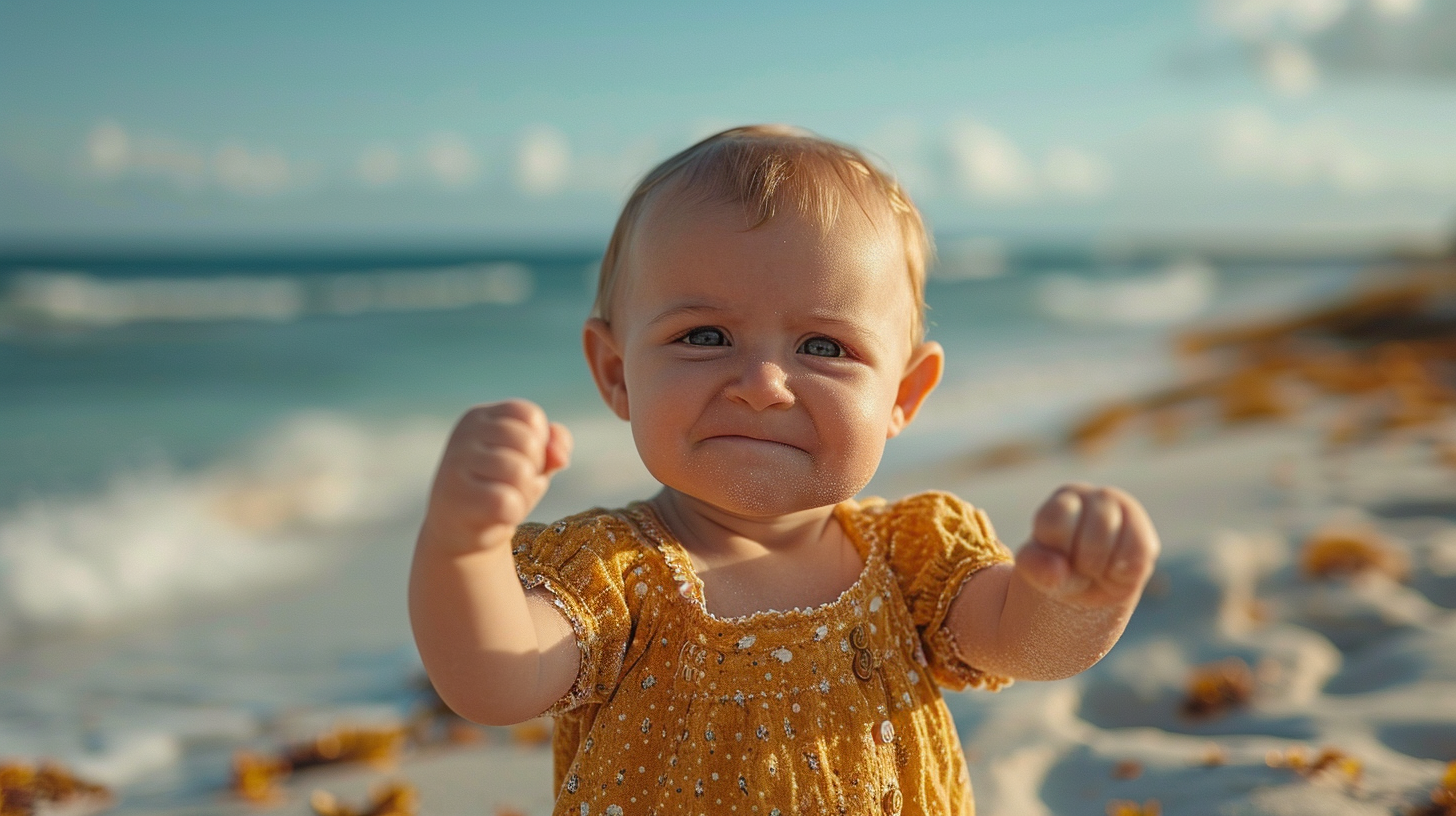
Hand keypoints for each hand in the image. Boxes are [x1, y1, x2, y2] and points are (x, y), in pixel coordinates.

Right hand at [421, 399, 572, 553]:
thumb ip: (552, 447)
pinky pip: (507, 501)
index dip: (540, 442)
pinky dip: (513, 512)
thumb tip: (561, 456)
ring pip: (520, 472)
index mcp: (479, 416)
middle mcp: (465, 433)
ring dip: (524, 494)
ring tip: (505, 500)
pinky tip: (496, 515)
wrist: (457, 530)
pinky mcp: (456, 495)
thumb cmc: (497, 488)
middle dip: (534, 471)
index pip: (529, 414)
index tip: (522, 460)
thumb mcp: (530, 461)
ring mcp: (456, 462)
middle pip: (528, 442)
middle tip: (513, 486)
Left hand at [1015, 483, 1158, 608]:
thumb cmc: (1056, 570)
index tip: (1055, 557)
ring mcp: (1126, 515)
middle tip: (1078, 567)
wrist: (1086, 587)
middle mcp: (1097, 497)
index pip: (1058, 520)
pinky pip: (1139, 559)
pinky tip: (1114, 573)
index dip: (1058, 548)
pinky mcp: (1146, 538)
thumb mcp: (1037, 569)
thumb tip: (1056, 571)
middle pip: (1096, 535)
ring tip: (1095, 570)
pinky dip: (1123, 574)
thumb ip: (1036, 566)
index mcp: (1063, 499)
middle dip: (1084, 562)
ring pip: (1119, 545)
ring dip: (1103, 569)